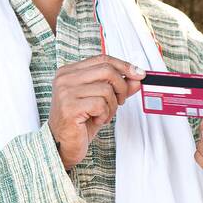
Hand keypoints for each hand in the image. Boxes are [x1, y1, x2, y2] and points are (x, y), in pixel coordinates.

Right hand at [46, 54, 144, 169]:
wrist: (63, 144)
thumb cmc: (80, 122)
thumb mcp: (103, 101)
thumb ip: (118, 87)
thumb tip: (137, 77)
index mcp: (70, 72)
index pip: (103, 59)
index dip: (124, 66)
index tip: (139, 74)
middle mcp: (65, 78)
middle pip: (107, 70)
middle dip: (121, 87)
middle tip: (120, 101)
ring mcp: (65, 92)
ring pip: (106, 89)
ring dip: (112, 106)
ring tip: (102, 114)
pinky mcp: (69, 107)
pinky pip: (100, 104)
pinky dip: (105, 114)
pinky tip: (96, 120)